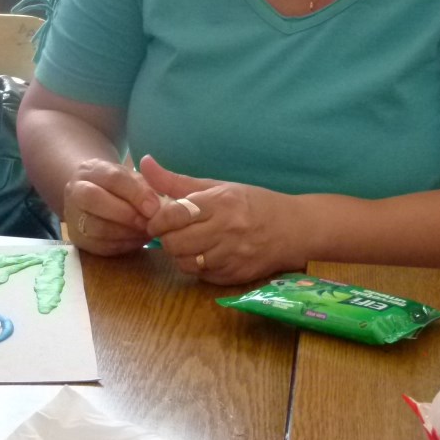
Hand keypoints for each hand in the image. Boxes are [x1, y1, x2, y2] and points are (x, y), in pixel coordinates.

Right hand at [64, 158, 161, 255]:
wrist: (92, 196)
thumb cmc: (118, 187)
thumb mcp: (132, 178)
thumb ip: (148, 184)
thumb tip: (162, 198)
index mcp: (91, 170)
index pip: (112, 178)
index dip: (135, 193)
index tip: (155, 207)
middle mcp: (75, 190)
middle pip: (94, 199)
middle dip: (126, 214)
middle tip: (149, 223)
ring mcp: (73, 216)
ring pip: (96, 226)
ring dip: (126, 232)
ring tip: (146, 232)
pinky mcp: (77, 239)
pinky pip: (100, 245)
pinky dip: (122, 244)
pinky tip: (136, 240)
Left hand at [142, 155, 304, 283]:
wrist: (294, 229)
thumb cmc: (253, 203)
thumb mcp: (218, 186)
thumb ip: (177, 181)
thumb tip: (144, 163)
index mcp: (220, 203)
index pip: (175, 214)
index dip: (157, 219)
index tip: (155, 220)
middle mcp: (225, 230)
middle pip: (175, 243)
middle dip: (166, 239)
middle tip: (171, 233)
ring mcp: (231, 256)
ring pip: (185, 263)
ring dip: (179, 254)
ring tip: (187, 243)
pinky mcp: (234, 276)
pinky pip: (201, 275)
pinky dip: (197, 266)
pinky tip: (204, 254)